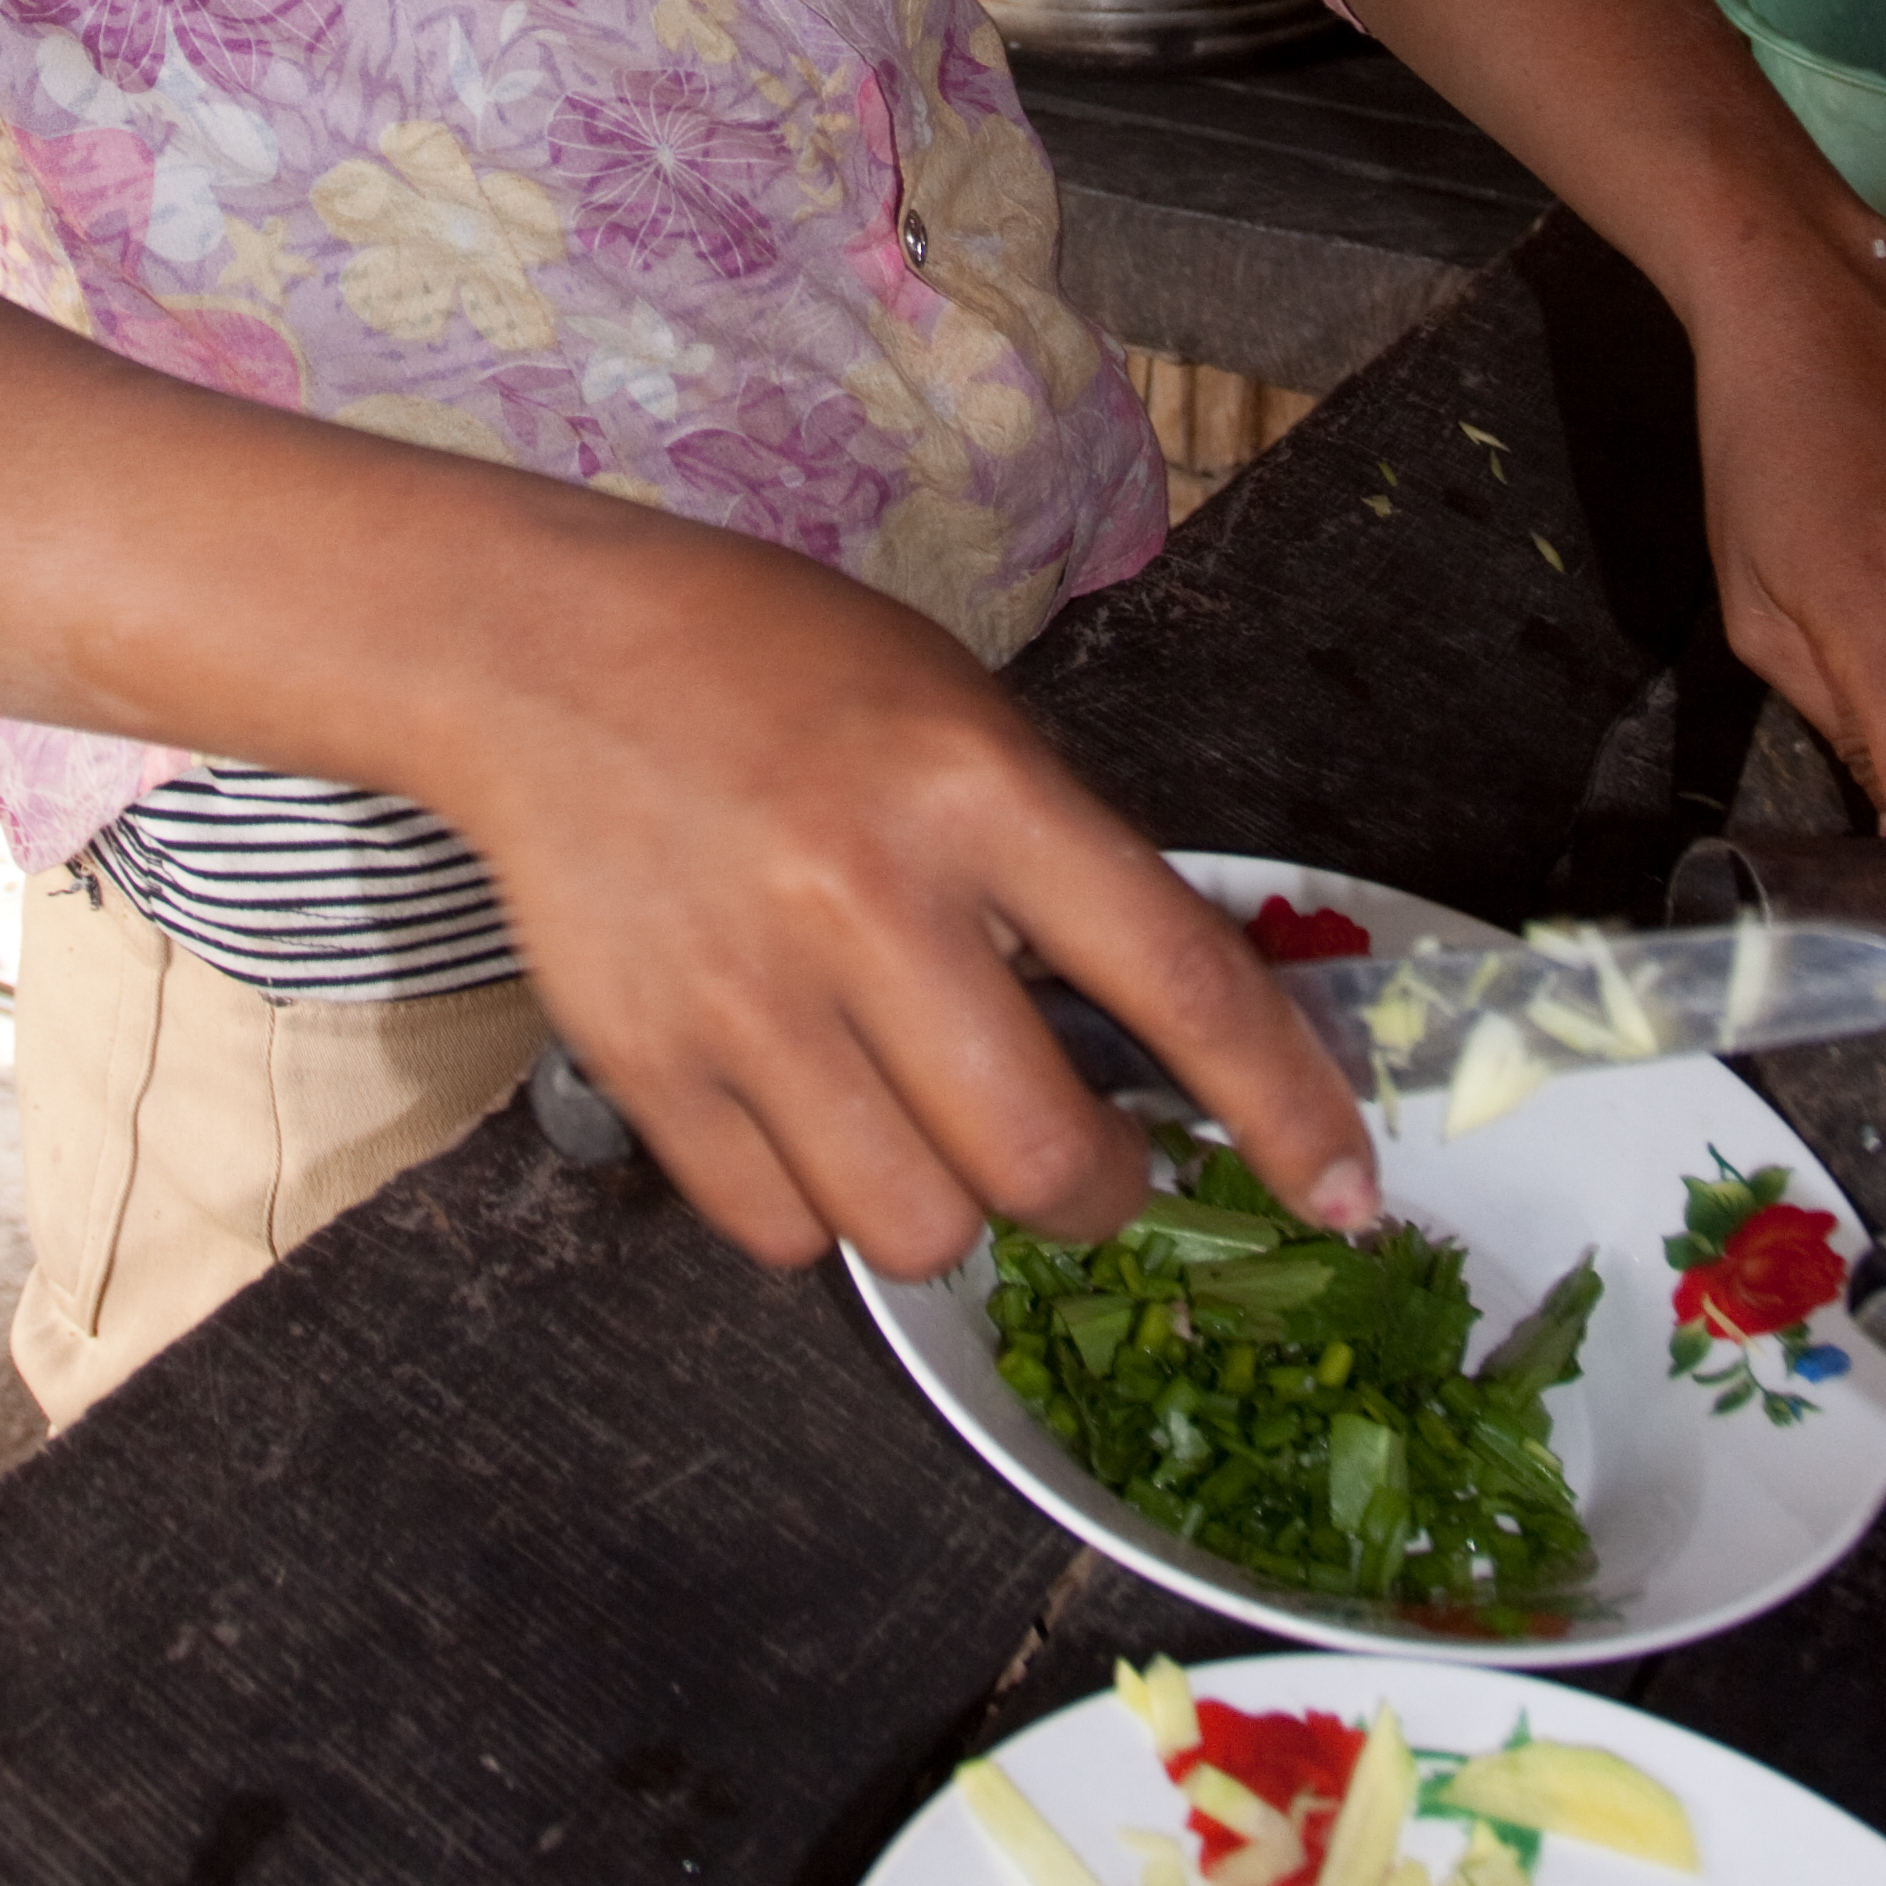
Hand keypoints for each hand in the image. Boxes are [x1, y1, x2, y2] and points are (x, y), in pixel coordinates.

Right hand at [409, 507, 1380, 1278]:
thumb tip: (1173, 1033)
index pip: (1180, 983)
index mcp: (975, 787)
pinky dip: (816, 1209)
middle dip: (1097, 1192)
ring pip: (915, 1227)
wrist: (542, 652)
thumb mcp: (956, 709)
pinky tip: (805, 1111)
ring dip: (952, 1209)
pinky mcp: (644, 1063)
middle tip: (1088, 1166)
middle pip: (1043, 1157)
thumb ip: (1057, 862)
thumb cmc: (772, 666)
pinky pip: (780, 1233)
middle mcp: (868, 899)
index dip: (1284, 1112)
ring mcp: (746, 995)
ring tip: (921, 1122)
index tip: (1342, 1194)